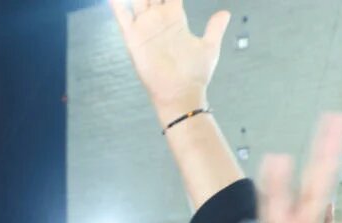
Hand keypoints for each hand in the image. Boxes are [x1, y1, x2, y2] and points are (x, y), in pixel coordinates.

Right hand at [109, 0, 229, 123]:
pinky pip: (122, 16)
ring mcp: (145, 27)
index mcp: (175, 17)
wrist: (180, 94)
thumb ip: (215, 28)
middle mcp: (158, 19)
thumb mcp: (209, 47)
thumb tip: (225, 12)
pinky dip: (116, 4)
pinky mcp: (133, 39)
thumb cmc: (195, 74)